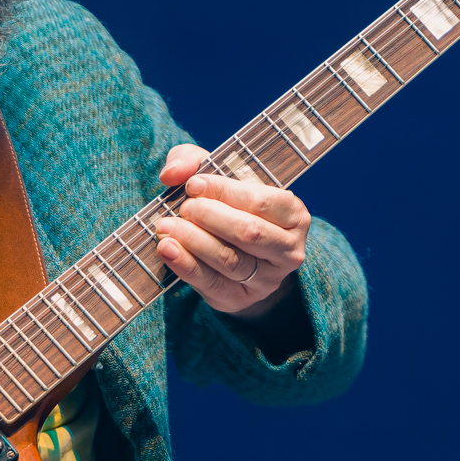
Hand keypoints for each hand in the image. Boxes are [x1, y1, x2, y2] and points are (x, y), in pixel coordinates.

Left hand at [154, 144, 308, 319]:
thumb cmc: (229, 207)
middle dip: (210, 217)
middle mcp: (288, 248)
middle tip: (184, 208)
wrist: (237, 257)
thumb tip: (172, 173)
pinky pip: (212, 283)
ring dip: (193, 241)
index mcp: (292, 213)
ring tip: (166, 226)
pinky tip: (166, 249)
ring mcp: (267, 278)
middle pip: (248, 232)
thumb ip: (194, 161)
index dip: (224, 191)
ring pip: (230, 259)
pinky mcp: (241, 298)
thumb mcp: (218, 177)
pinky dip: (186, 265)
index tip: (193, 185)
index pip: (260, 201)